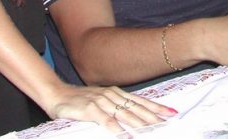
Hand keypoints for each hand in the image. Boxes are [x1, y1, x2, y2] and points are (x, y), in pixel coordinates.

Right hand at [49, 84, 174, 133]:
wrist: (56, 94)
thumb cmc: (79, 100)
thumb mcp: (101, 100)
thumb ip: (116, 107)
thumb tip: (133, 115)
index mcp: (116, 93)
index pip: (140, 101)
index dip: (156, 107)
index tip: (171, 112)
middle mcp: (111, 95)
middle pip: (136, 108)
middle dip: (153, 116)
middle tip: (167, 122)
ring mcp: (101, 101)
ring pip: (124, 114)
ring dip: (139, 123)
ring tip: (152, 129)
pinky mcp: (90, 110)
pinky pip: (106, 121)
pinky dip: (116, 129)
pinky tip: (125, 136)